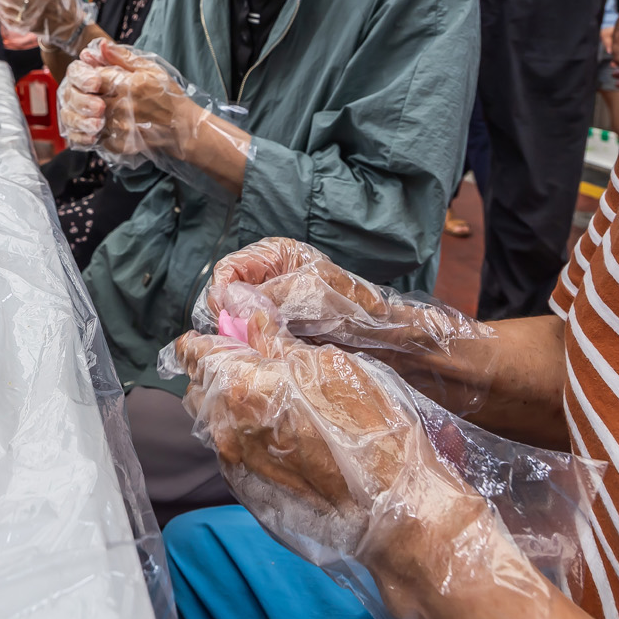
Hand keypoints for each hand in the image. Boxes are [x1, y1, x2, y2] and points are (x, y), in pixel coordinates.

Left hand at [55, 40, 201, 159]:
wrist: (182, 127)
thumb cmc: (168, 95)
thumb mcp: (150, 69)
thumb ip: (123, 56)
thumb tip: (100, 45)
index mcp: (127, 84)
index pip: (94, 76)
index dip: (91, 74)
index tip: (96, 75)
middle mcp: (120, 106)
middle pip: (88, 97)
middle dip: (88, 93)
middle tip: (97, 92)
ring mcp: (118, 127)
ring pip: (89, 117)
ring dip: (91, 111)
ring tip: (104, 107)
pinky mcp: (119, 143)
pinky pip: (96, 135)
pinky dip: (96, 129)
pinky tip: (107, 123)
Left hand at [171, 302, 505, 587]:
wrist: (389, 506)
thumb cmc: (370, 430)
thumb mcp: (328, 364)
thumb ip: (274, 338)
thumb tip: (243, 310)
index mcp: (241, 385)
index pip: (192, 352)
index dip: (208, 338)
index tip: (226, 334)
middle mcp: (225, 426)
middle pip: (199, 386)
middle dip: (219, 371)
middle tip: (259, 365)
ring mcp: (234, 462)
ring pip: (215, 420)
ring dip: (233, 405)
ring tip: (277, 402)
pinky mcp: (246, 488)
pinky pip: (233, 449)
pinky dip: (248, 436)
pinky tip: (285, 435)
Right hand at [206, 239, 497, 414]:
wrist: (396, 347)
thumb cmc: (360, 314)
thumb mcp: (310, 296)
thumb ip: (264, 296)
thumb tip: (224, 300)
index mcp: (278, 256)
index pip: (228, 270)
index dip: (223, 293)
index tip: (226, 317)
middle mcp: (273, 279)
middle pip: (229, 298)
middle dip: (229, 319)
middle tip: (238, 342)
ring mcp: (276, 310)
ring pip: (239, 324)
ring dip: (241, 339)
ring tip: (253, 354)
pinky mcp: (282, 338)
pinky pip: (254, 343)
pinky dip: (254, 353)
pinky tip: (263, 362)